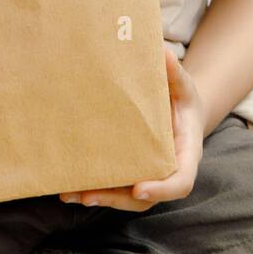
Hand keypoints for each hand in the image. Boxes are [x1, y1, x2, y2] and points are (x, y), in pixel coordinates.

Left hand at [59, 43, 204, 211]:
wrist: (178, 109)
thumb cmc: (181, 97)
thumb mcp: (182, 85)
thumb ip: (175, 73)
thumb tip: (165, 54)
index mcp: (185, 154)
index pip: (180, 182)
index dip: (161, 189)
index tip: (139, 189)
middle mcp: (166, 172)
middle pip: (145, 197)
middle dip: (116, 199)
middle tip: (89, 195)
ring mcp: (148, 176)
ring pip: (126, 198)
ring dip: (99, 198)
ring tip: (70, 194)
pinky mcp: (131, 172)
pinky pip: (115, 187)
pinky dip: (93, 189)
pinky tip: (67, 188)